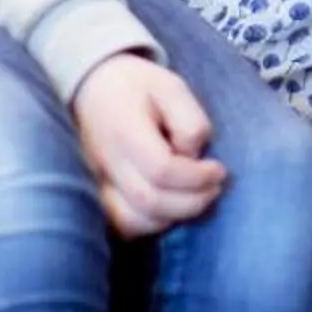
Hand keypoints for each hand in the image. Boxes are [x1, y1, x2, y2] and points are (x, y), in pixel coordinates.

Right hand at [70, 53, 225, 237]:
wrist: (92, 87)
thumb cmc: (137, 86)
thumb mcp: (171, 87)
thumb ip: (189, 121)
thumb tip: (194, 156)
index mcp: (124, 132)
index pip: (162, 170)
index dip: (197, 177)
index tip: (219, 169)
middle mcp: (107, 163)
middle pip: (149, 201)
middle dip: (192, 202)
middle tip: (215, 187)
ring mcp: (98, 183)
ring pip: (133, 222)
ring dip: (173, 217)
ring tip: (196, 197)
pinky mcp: (98, 194)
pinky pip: (122, 225)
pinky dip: (151, 224)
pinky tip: (172, 207)